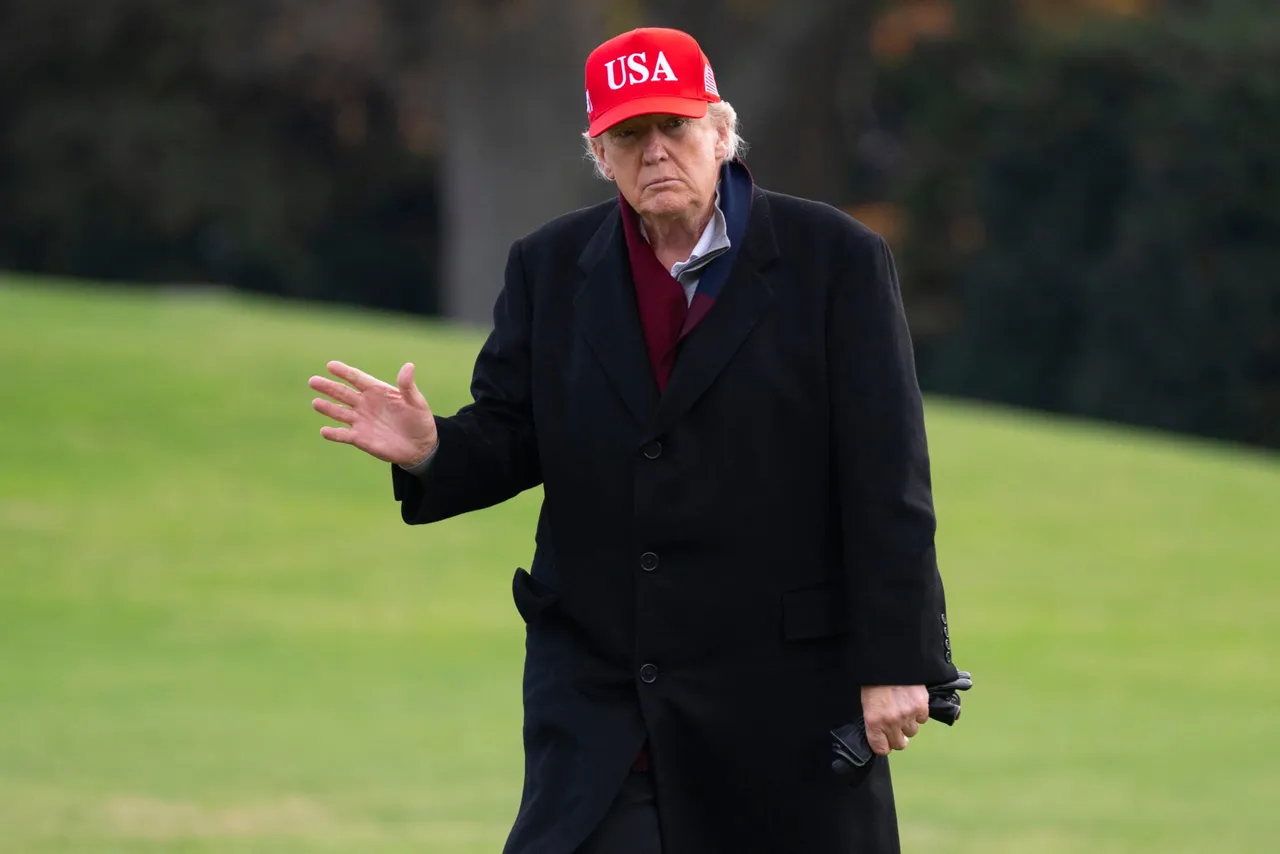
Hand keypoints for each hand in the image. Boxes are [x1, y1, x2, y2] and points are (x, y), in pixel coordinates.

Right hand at [309, 361, 437, 465]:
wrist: (420, 447)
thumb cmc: (419, 421)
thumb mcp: (417, 402)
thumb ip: (408, 386)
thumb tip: (409, 366)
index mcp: (377, 391)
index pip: (357, 379)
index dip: (344, 372)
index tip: (331, 365)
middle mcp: (365, 404)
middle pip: (343, 393)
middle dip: (328, 387)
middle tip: (313, 381)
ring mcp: (361, 421)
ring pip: (339, 412)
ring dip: (327, 408)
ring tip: (315, 403)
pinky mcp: (360, 438)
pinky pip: (343, 435)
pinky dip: (334, 434)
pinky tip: (324, 431)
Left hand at [861, 685, 928, 755]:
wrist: (889, 659)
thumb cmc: (874, 679)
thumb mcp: (866, 701)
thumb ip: (874, 719)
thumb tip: (881, 732)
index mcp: (874, 721)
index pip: (881, 748)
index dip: (884, 745)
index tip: (885, 741)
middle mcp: (891, 722)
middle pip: (899, 744)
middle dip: (897, 737)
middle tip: (896, 728)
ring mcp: (907, 715)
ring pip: (912, 731)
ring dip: (908, 723)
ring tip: (903, 709)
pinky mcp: (921, 706)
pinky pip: (922, 719)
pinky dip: (919, 713)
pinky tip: (911, 701)